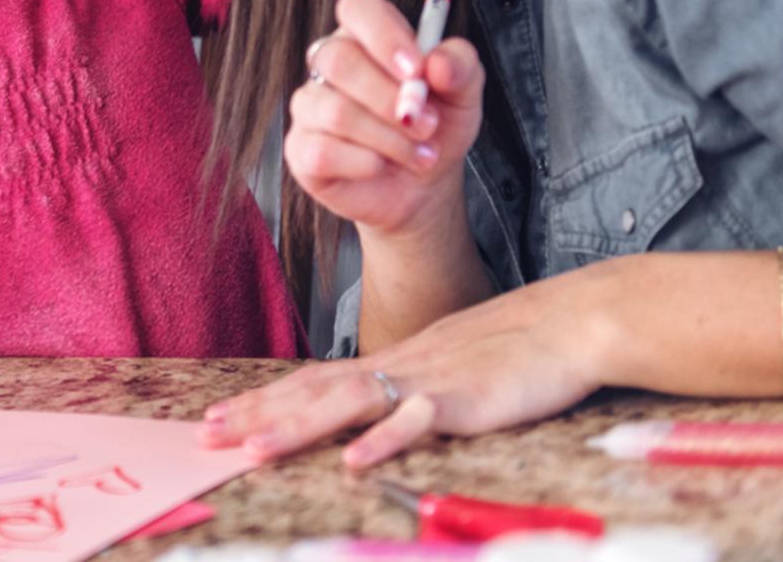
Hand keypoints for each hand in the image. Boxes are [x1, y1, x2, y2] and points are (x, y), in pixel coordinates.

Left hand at [200, 266, 618, 466]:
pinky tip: (354, 460)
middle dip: (258, 413)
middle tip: (208, 434)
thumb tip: (382, 416)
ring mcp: (428, 381)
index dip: (266, 399)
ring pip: (347, 404)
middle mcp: (399, 367)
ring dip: (296, 426)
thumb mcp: (452, 369)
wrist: (574, 321)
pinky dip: (383, 441)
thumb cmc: (521, 347)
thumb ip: (415, 392)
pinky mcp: (464, 400)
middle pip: (314, 390)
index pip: (316, 380)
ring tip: (253, 447)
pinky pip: (417, 422)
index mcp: (395, 361)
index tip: (222, 416)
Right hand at [287, 0, 484, 239]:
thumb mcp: (464, 94)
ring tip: (418, 153)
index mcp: (366, 36)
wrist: (424, 185)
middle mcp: (329, 64)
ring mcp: (309, 105)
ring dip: (389, 138)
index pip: (357, 6)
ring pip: (335, 111)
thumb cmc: (435, 128)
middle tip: (427, 124)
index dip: (384, 35)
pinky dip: (363, 163)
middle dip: (391, 99)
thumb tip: (438, 62)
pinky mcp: (300, 148)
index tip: (417, 70)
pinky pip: (322, 151)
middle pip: (339, 60)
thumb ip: (460, 67)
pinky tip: (381, 166)